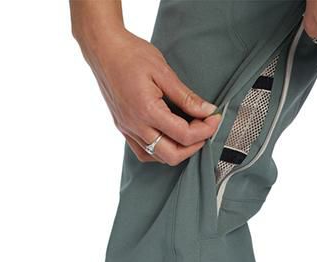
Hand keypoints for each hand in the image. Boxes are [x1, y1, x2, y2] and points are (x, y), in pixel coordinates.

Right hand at [79, 29, 220, 164]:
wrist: (102, 48)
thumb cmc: (131, 54)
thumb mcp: (164, 72)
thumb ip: (186, 97)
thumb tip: (208, 111)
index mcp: (147, 111)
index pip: (184, 135)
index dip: (205, 130)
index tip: (214, 118)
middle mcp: (135, 126)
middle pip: (172, 155)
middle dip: (194, 146)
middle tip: (204, 129)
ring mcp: (128, 130)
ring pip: (158, 157)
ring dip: (178, 150)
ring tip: (190, 133)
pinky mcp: (123, 129)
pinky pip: (144, 153)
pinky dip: (161, 152)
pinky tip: (170, 139)